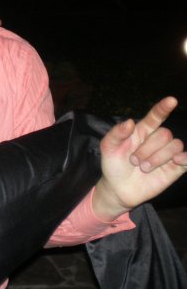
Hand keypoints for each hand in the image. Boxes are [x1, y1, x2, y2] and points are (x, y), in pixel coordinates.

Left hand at [93, 97, 186, 220]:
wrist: (118, 188)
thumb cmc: (113, 164)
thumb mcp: (108, 147)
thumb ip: (116, 133)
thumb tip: (130, 122)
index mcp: (141, 131)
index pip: (156, 116)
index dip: (163, 108)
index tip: (171, 100)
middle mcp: (156, 140)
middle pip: (164, 134)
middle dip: (148, 148)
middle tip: (134, 161)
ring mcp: (167, 153)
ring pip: (175, 145)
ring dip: (158, 157)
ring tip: (143, 168)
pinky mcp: (175, 168)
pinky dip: (185, 158)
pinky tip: (177, 161)